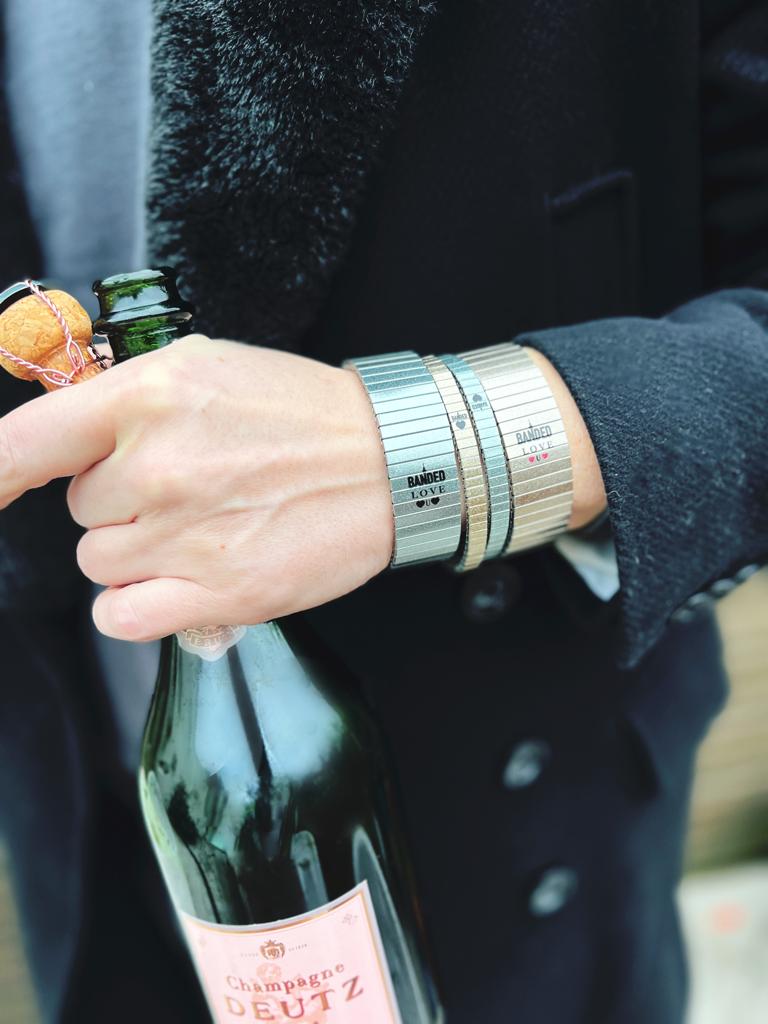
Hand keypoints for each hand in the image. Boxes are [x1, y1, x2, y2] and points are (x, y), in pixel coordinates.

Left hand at [0, 336, 393, 639]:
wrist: (391, 463)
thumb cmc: (302, 414)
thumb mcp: (208, 368)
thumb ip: (129, 398)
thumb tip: (60, 431)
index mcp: (149, 395)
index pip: (21, 444)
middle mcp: (157, 467)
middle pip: (76, 510)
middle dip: (117, 502)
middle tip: (186, 486)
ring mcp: (184, 536)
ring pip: (98, 564)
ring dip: (136, 553)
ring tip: (202, 528)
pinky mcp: (216, 595)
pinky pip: (120, 617)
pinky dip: (139, 606)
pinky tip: (179, 581)